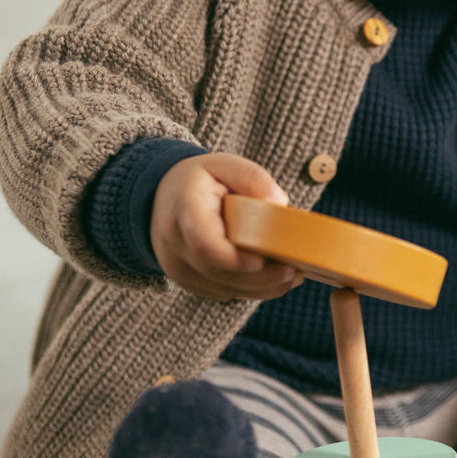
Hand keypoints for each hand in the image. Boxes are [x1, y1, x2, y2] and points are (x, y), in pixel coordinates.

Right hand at [150, 152, 303, 301]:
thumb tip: (279, 203)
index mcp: (183, 210)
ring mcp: (180, 268)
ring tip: (293, 275)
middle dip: (260, 277)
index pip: (205, 244)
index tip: (263, 260)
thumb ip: (252, 178)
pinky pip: (224, 293)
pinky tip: (276, 279)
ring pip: (225, 289)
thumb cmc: (200, 180)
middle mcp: (176, 245)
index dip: (235, 259)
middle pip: (219, 273)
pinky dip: (252, 289)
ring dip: (261, 287)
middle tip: (295, 271)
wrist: (162, 199)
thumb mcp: (224, 164)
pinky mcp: (190, 282)